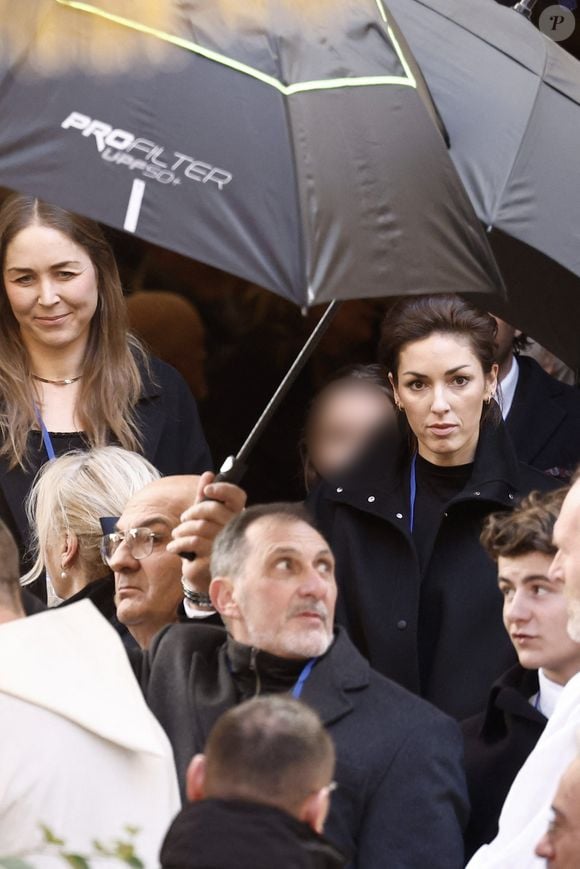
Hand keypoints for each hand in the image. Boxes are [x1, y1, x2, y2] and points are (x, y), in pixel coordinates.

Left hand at [167, 471, 246, 589]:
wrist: (200, 575)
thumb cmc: (203, 543)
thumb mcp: (202, 518)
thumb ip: (204, 497)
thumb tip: (209, 475)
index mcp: (236, 516)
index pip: (237, 496)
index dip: (223, 489)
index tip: (207, 489)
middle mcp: (236, 530)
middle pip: (213, 509)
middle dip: (192, 512)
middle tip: (183, 519)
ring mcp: (227, 544)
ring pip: (200, 526)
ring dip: (182, 530)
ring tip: (177, 535)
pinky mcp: (215, 559)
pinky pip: (193, 542)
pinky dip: (179, 544)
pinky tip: (175, 547)